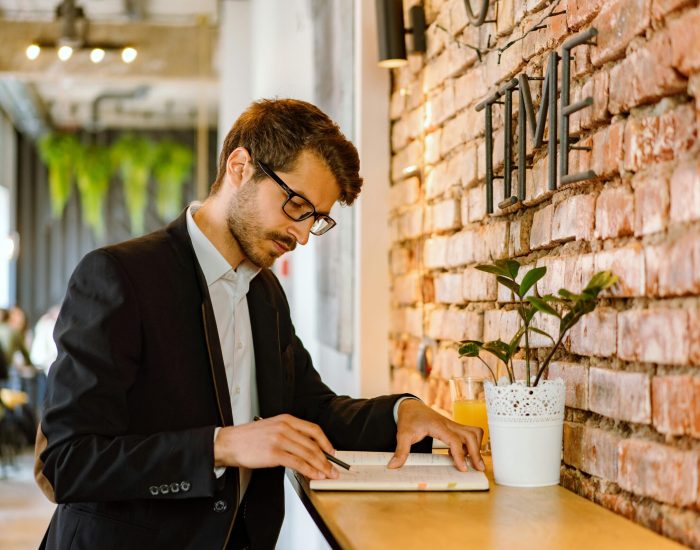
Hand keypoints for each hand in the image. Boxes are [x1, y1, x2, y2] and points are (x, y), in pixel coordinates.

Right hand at [214, 414, 338, 479]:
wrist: (230, 442)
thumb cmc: (248, 437)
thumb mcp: (271, 426)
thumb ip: (289, 433)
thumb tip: (306, 448)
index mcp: (286, 419)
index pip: (313, 429)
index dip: (325, 441)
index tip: (332, 451)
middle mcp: (285, 427)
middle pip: (312, 444)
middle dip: (326, 458)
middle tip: (333, 468)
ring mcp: (280, 440)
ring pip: (307, 454)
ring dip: (320, 466)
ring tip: (327, 475)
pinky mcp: (274, 453)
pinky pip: (297, 463)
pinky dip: (309, 470)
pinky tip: (313, 475)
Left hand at [388, 399, 484, 471]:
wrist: (411, 407)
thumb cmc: (409, 419)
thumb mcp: (402, 435)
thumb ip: (401, 451)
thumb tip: (393, 466)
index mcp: (438, 426)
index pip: (455, 440)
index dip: (460, 455)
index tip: (462, 468)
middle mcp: (449, 424)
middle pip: (471, 435)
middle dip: (477, 452)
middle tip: (479, 468)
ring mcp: (453, 425)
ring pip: (473, 432)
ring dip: (477, 446)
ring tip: (475, 462)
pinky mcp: (454, 427)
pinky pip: (469, 433)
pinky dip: (472, 443)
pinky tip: (464, 454)